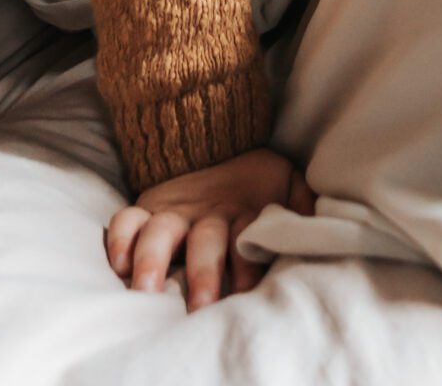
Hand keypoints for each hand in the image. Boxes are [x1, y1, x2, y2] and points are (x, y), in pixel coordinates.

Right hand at [105, 147, 313, 308]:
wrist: (223, 137)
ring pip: (160, 231)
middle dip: (203, 274)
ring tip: (146, 290)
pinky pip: (126, 218)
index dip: (249, 265)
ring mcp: (176, 210)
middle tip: (201, 304)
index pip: (248, 238)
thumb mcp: (290, 186)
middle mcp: (208, 214)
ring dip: (153, 259)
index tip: (248, 289)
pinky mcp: (149, 207)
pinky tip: (118, 265)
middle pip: (206, 241)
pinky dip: (119, 237)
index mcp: (245, 212)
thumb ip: (303, 209)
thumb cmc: (261, 184)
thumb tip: (323, 230)